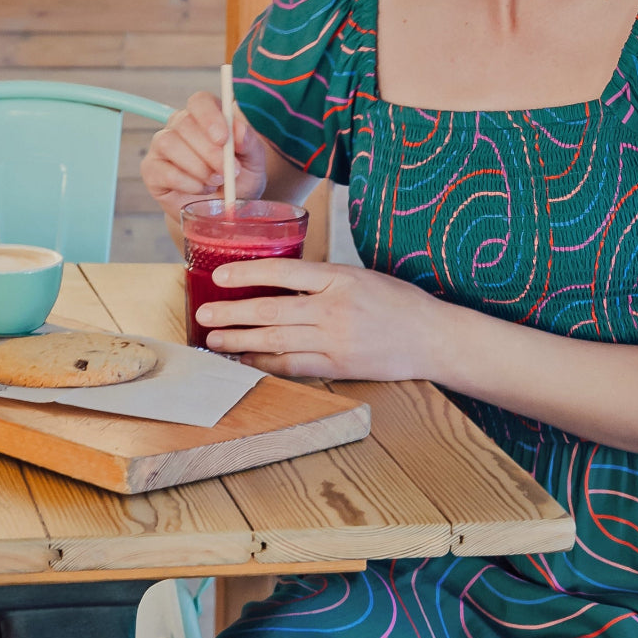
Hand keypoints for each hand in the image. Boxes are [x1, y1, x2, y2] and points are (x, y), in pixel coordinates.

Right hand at [141, 90, 267, 221]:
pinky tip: (200, 190)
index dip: (209, 117)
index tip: (223, 139)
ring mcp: (162, 147)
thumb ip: (250, 143)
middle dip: (208, 151)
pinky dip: (186, 183)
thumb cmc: (239, 180)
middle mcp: (180, 126)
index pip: (200, 101)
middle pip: (184, 123)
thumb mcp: (253, 162)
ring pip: (169, 143)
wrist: (224, 209)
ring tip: (215, 182)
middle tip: (227, 172)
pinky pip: (163, 170)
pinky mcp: (152, 170)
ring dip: (197, 167)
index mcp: (206, 116)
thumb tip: (239, 130)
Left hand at [195, 258, 447, 379]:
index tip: (220, 277)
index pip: (284, 271)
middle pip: (271, 309)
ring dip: (241, 340)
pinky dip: (266, 363)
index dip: (247, 275)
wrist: (434, 338)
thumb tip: (280, 280)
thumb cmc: (399, 303)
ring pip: (276, 339)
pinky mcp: (339, 366)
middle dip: (232, 312)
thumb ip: (324, 279)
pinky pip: (293, 365)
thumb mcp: (362, 276)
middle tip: (204, 314)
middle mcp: (335, 308)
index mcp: (340, 278)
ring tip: (215, 340)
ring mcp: (336, 340)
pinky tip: (247, 360)